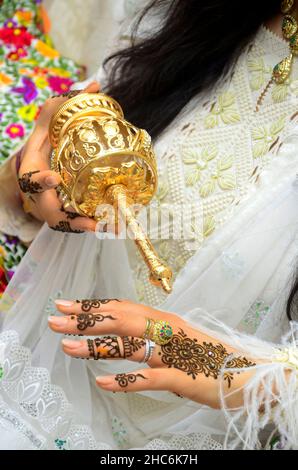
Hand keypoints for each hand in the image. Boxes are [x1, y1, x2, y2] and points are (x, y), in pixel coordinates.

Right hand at [16, 82, 99, 232]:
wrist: (40, 164)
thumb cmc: (45, 142)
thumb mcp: (48, 122)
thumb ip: (64, 105)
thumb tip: (94, 84)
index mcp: (32, 172)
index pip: (31, 179)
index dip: (41, 181)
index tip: (54, 178)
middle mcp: (40, 195)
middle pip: (49, 212)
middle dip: (67, 218)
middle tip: (88, 222)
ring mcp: (52, 205)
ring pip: (65, 223)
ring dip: (85, 228)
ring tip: (108, 229)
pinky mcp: (65, 212)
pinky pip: (76, 223)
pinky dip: (92, 226)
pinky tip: (112, 226)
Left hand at [48, 298, 256, 408]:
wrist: (247, 373)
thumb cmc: (208, 357)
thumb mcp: (177, 340)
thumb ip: (152, 334)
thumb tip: (123, 332)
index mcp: (164, 320)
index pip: (123, 308)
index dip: (93, 306)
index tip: (65, 304)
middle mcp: (167, 330)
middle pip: (122, 319)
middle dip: (86, 319)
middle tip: (55, 319)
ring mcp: (174, 352)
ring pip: (131, 345)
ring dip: (97, 346)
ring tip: (67, 347)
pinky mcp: (183, 376)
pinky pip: (151, 377)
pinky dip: (126, 380)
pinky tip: (103, 383)